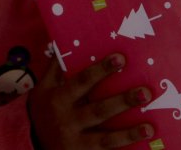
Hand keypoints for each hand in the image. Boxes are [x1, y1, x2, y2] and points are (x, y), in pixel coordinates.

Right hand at [28, 53, 153, 148]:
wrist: (32, 142)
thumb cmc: (43, 109)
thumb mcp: (43, 88)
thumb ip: (55, 67)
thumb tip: (61, 41)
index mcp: (59, 98)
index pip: (82, 81)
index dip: (101, 70)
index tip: (121, 58)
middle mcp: (67, 120)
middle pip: (99, 110)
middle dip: (123, 102)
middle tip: (146, 92)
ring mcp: (76, 142)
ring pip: (105, 139)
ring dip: (128, 133)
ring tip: (149, 127)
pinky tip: (141, 147)